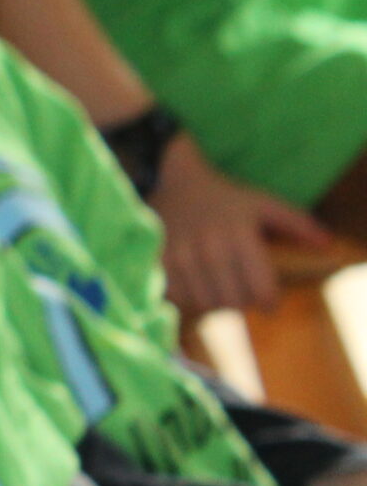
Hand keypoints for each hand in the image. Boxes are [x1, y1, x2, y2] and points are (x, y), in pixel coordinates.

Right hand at [151, 132, 332, 314]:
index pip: (260, 288)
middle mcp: (210, 247)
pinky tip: (196, 285)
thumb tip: (326, 243)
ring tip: (220, 290)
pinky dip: (190, 298)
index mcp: (240, 234)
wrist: (173, 182)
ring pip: (206, 302)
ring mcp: (182, 255)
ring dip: (217, 303)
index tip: (269, 303)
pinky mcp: (159, 260)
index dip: (269, 301)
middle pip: (233, 301)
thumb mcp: (262, 203)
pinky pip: (179, 297)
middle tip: (243, 294)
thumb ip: (296, 223)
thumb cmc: (225, 197)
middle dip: (243, 302)